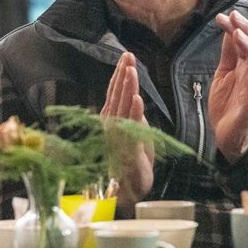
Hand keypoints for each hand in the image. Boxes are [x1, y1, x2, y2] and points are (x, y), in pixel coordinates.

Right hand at [101, 52, 153, 212]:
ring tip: (131, 70)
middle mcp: (110, 126)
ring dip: (126, 88)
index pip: (115, 93)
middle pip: (117, 96)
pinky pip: (130, 129)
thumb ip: (133, 115)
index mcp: (112, 120)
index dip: (119, 74)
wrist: (130, 191)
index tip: (126, 57)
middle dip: (123, 75)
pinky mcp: (126, 151)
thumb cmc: (133, 162)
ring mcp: (117, 138)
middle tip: (128, 56)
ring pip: (121, 108)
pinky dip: (132, 113)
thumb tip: (134, 97)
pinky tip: (136, 99)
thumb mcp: (136, 133)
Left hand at [209, 11, 247, 163]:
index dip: (236, 27)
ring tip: (239, 35)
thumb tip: (228, 29)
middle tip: (234, 17)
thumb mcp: (223, 73)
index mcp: (245, 65)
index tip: (223, 15)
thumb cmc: (227, 104)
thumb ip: (228, 54)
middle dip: (246, 30)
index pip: (245, 41)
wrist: (225, 135)